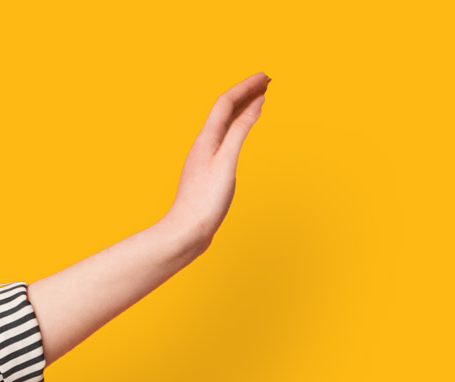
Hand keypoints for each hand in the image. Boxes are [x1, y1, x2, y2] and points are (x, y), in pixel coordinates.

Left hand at [163, 71, 269, 251]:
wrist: (186, 232)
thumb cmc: (205, 201)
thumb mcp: (227, 161)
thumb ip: (240, 130)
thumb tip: (256, 102)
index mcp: (206, 139)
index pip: (225, 102)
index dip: (246, 86)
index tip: (266, 76)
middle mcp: (203, 145)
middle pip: (225, 111)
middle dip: (246, 93)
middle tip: (267, 81)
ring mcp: (205, 158)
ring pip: (225, 125)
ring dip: (243, 109)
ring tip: (259, 99)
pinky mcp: (209, 172)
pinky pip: (226, 139)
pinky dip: (239, 128)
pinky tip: (242, 133)